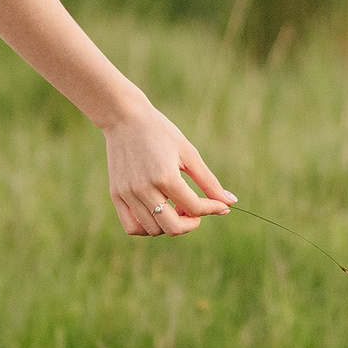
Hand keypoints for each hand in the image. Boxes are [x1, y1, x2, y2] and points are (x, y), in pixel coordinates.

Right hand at [103, 105, 236, 238]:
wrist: (123, 118)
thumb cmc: (160, 132)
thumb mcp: (188, 153)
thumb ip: (208, 181)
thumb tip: (230, 202)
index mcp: (166, 176)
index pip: (194, 208)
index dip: (212, 209)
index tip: (220, 205)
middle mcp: (144, 189)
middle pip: (173, 227)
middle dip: (191, 223)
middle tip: (194, 209)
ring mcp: (128, 194)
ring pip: (153, 229)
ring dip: (170, 225)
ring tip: (175, 207)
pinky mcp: (116, 195)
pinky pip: (132, 227)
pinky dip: (147, 227)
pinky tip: (157, 213)